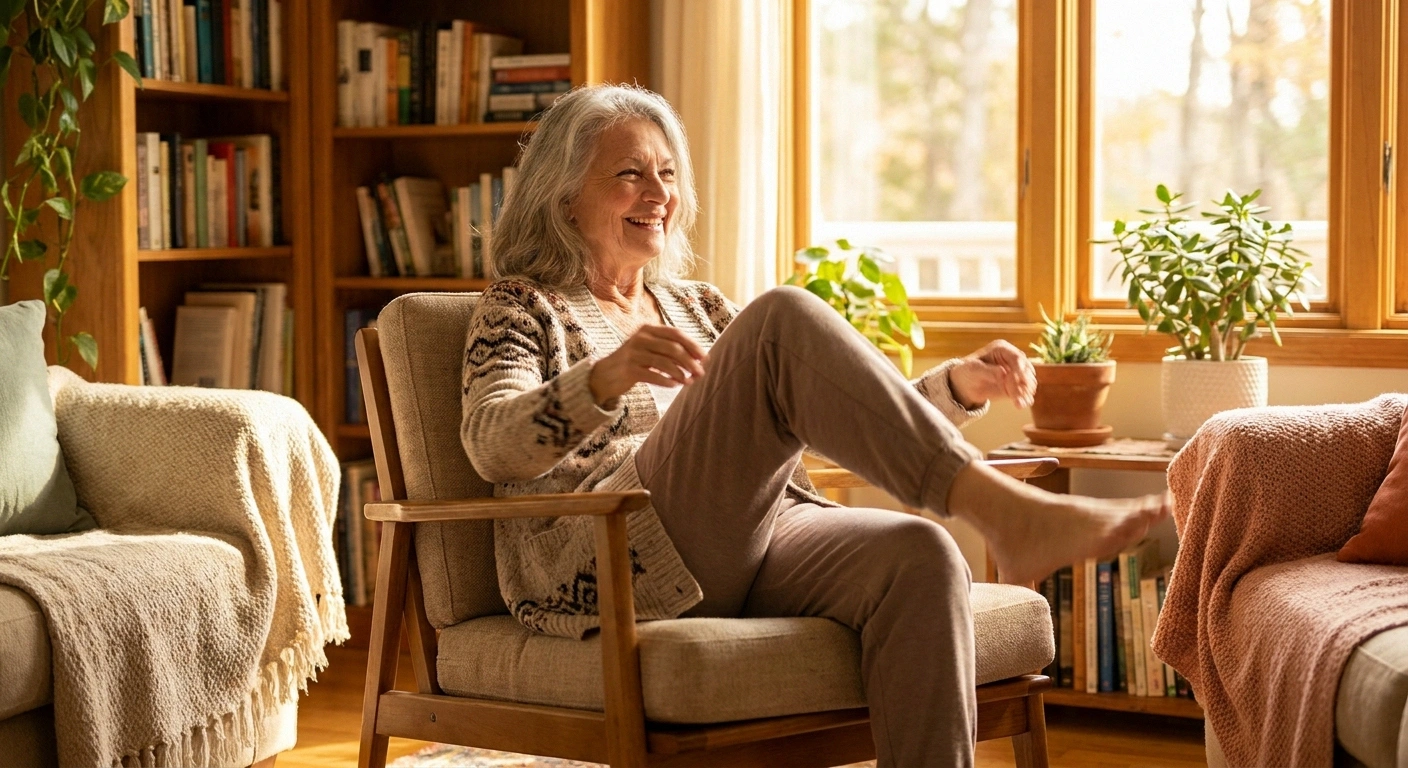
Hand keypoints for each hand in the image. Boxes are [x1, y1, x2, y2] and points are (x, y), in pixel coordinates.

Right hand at [589, 325, 707, 404]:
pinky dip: (665, 380)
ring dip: (679, 373)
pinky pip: (651, 374)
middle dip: (689, 361)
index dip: (692, 345)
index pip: (676, 334)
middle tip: (700, 373)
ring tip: (688, 382)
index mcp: (648, 329)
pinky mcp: (628, 369)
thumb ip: (670, 351)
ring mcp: (633, 353)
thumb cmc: (634, 362)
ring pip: (663, 362)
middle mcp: (640, 338)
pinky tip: (674, 385)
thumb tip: (699, 360)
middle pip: (672, 348)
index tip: (705, 358)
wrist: (605, 374)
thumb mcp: (650, 350)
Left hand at [947, 340, 1035, 409]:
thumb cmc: (967, 372)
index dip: (1020, 370)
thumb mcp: (973, 369)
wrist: (965, 385)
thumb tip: (1003, 373)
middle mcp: (1012, 358)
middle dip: (1024, 383)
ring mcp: (1016, 371)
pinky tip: (1022, 404)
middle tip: (1019, 396)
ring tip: (1020, 403)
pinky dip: (1025, 398)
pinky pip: (1025, 391)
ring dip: (1026, 392)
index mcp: (1002, 349)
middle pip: (1025, 370)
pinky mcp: (1017, 384)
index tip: (1019, 382)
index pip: (1017, 358)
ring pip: (1028, 381)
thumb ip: (988, 371)